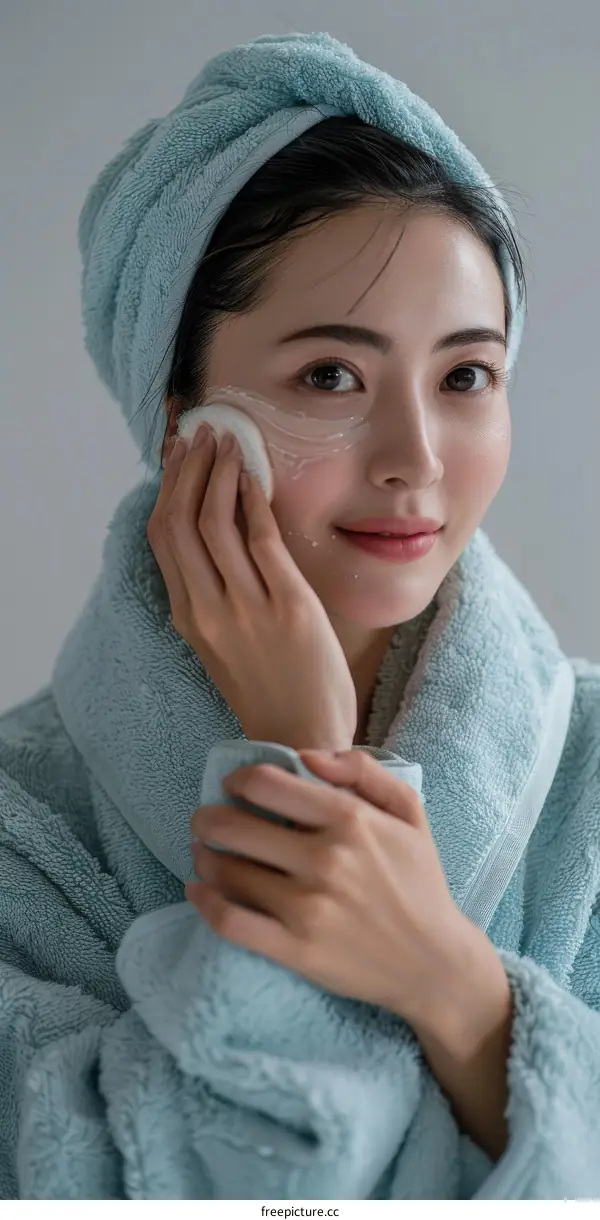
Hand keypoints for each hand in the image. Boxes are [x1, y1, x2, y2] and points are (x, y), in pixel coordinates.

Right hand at [147, 427, 356, 749]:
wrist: (304, 735)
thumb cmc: (270, 689)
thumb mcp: (223, 644)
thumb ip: (213, 597)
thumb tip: (213, 538)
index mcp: (188, 618)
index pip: (162, 538)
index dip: (167, 488)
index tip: (178, 456)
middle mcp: (208, 610)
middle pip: (181, 521)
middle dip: (189, 469)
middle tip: (203, 434)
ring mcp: (247, 609)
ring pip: (216, 522)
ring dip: (220, 473)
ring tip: (230, 443)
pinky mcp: (289, 607)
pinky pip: (262, 540)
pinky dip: (253, 500)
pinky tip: (255, 477)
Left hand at [185, 747, 502, 1034]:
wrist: (435, 963)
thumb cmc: (420, 882)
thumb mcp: (409, 813)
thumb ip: (364, 771)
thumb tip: (308, 756)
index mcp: (351, 820)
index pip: (267, 784)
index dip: (238, 780)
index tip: (233, 786)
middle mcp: (325, 860)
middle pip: (234, 826)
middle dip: (208, 818)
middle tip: (205, 820)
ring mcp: (308, 908)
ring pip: (227, 871)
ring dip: (204, 856)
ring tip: (203, 851)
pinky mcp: (295, 950)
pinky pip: (230, 920)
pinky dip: (204, 901)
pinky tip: (198, 888)